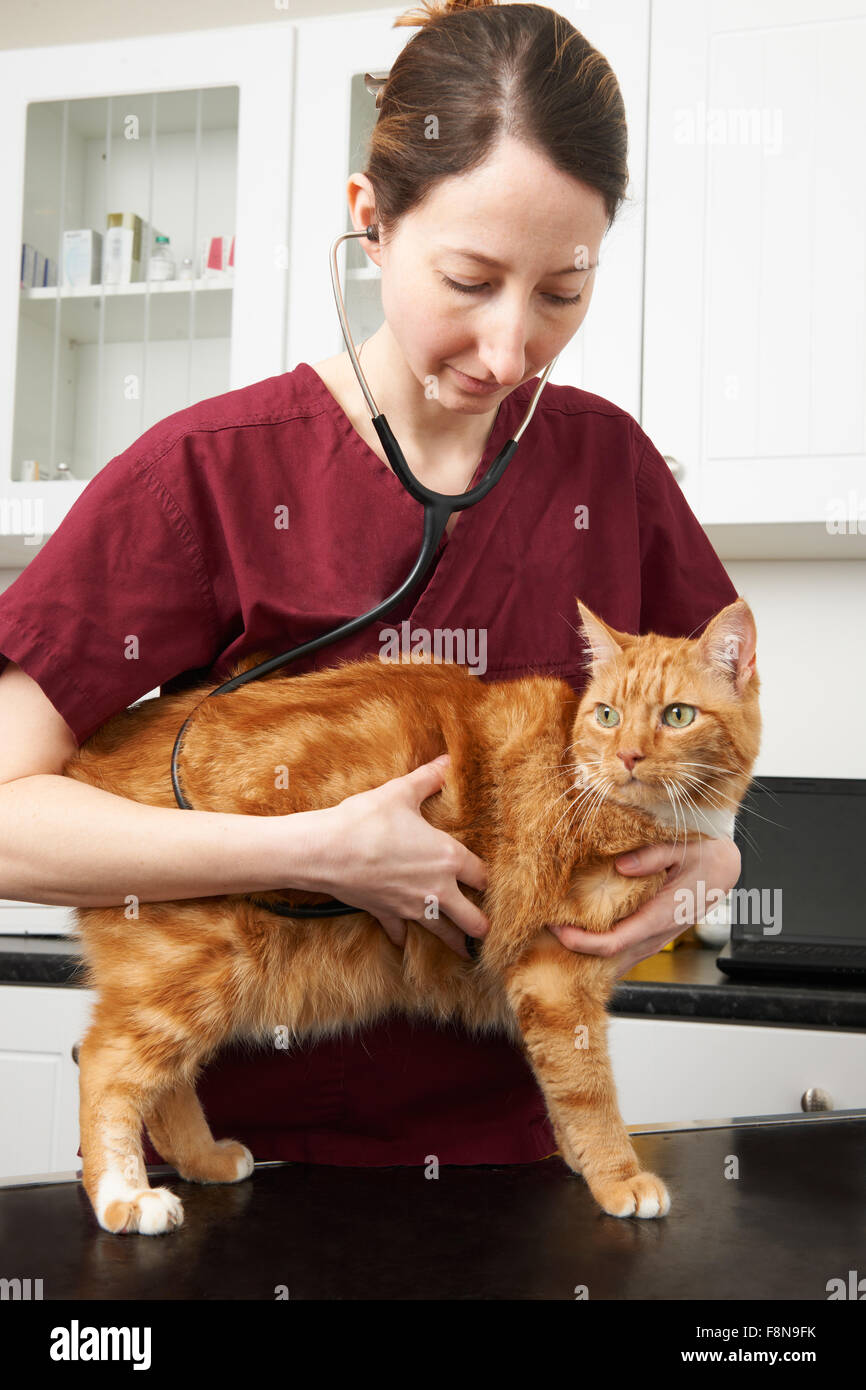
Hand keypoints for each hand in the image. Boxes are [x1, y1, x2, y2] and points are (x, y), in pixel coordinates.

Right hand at [318, 754, 489, 960]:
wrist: (326, 851)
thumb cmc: (366, 821)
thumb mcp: (400, 793)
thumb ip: (428, 778)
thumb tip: (448, 759)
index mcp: (448, 858)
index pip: (482, 876)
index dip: (488, 880)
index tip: (490, 883)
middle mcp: (437, 889)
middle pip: (473, 919)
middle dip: (482, 926)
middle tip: (487, 929)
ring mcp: (411, 907)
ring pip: (443, 934)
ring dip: (455, 942)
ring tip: (465, 950)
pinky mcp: (387, 914)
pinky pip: (399, 932)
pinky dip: (402, 935)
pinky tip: (403, 939)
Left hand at [547, 837, 741, 977]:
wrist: (727, 867)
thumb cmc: (706, 855)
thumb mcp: (682, 846)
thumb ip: (654, 855)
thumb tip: (621, 865)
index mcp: (661, 916)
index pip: (615, 942)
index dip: (582, 942)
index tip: (556, 927)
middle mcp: (657, 934)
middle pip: (610, 959)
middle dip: (575, 953)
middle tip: (543, 935)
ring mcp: (656, 938)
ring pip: (617, 958)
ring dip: (587, 953)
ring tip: (555, 936)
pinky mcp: (654, 934)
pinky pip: (624, 949)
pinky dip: (600, 948)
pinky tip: (581, 936)